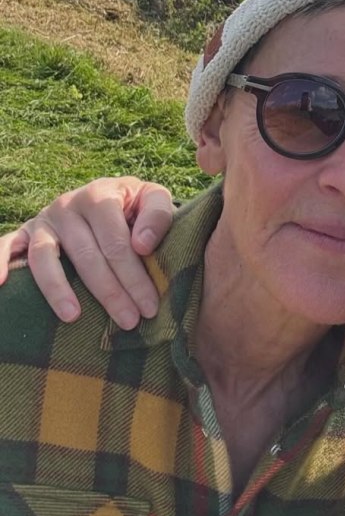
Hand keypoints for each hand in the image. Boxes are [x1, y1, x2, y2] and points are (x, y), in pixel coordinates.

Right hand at [0, 177, 173, 329]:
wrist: (109, 194)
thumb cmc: (134, 206)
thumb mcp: (153, 199)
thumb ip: (157, 216)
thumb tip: (142, 246)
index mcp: (100, 195)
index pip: (116, 242)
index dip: (134, 276)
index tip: (149, 307)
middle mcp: (68, 204)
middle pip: (86, 254)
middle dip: (110, 292)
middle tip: (129, 321)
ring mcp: (44, 220)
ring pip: (44, 257)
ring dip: (58, 290)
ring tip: (73, 317)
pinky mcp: (24, 232)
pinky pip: (6, 247)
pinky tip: (0, 286)